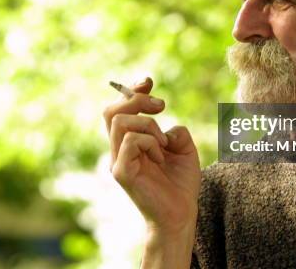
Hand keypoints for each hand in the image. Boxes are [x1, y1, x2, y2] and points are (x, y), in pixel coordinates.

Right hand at [103, 77, 200, 234]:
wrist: (181, 214)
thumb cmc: (181, 183)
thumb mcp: (184, 149)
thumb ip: (175, 131)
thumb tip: (167, 126)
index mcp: (131, 141)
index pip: (119, 108)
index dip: (131, 90)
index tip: (148, 82)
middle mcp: (120, 149)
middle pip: (111, 111)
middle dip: (136, 100)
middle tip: (162, 107)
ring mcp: (118, 161)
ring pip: (120, 122)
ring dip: (148, 125)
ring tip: (163, 143)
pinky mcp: (122, 173)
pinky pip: (130, 142)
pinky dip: (150, 142)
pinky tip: (160, 157)